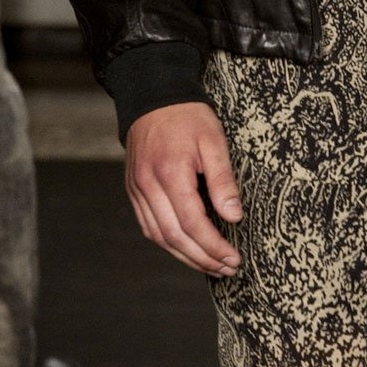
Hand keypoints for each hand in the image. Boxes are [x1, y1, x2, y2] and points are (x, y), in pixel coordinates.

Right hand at [125, 101, 243, 275]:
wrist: (153, 97)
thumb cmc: (187, 117)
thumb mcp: (214, 141)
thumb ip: (223, 180)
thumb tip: (233, 217)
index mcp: (170, 173)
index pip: (192, 223)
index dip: (213, 246)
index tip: (233, 258)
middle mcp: (148, 185)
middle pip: (174, 236)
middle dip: (202, 258)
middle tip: (226, 269)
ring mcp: (137, 189)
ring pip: (158, 236)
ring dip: (185, 256)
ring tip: (211, 266)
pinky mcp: (134, 190)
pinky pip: (148, 225)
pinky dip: (167, 242)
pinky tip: (186, 248)